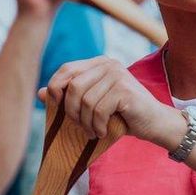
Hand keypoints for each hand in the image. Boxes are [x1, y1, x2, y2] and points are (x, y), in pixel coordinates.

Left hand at [39, 56, 182, 144]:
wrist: (156, 123)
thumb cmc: (122, 115)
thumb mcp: (93, 105)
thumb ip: (68, 97)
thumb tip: (39, 93)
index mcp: (99, 63)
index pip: (66, 69)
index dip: (55, 88)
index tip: (58, 108)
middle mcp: (108, 64)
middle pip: (73, 86)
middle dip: (71, 111)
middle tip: (79, 126)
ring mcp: (117, 75)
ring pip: (85, 100)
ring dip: (85, 122)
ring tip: (93, 131)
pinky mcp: (124, 90)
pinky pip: (98, 110)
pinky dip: (97, 126)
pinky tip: (103, 132)